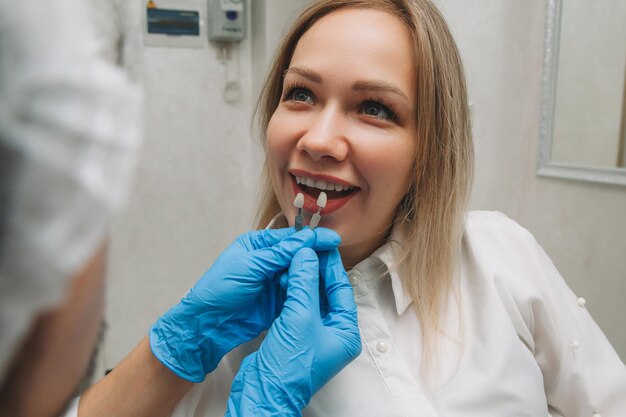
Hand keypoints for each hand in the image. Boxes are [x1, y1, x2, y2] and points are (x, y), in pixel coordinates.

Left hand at [149, 227, 340, 382]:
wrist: (208, 325)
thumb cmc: (220, 289)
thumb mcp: (250, 266)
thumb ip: (279, 253)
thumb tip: (307, 238)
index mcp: (258, 245)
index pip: (290, 238)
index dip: (312, 239)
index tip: (333, 240)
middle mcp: (268, 261)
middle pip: (299, 255)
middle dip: (314, 258)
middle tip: (333, 261)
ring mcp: (273, 281)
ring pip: (300, 274)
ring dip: (311, 276)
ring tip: (323, 278)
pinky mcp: (278, 301)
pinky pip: (298, 292)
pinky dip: (307, 292)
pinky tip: (317, 292)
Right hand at [225, 248, 361, 416]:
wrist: (264, 392)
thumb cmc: (289, 366)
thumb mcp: (300, 317)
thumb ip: (305, 283)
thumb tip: (307, 255)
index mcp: (345, 332)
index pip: (341, 289)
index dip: (330, 265)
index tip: (322, 245)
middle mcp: (333, 334)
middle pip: (326, 292)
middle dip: (314, 270)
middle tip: (305, 248)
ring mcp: (314, 336)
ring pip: (310, 298)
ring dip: (300, 280)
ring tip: (291, 260)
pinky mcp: (295, 337)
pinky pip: (296, 307)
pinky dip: (290, 292)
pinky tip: (283, 279)